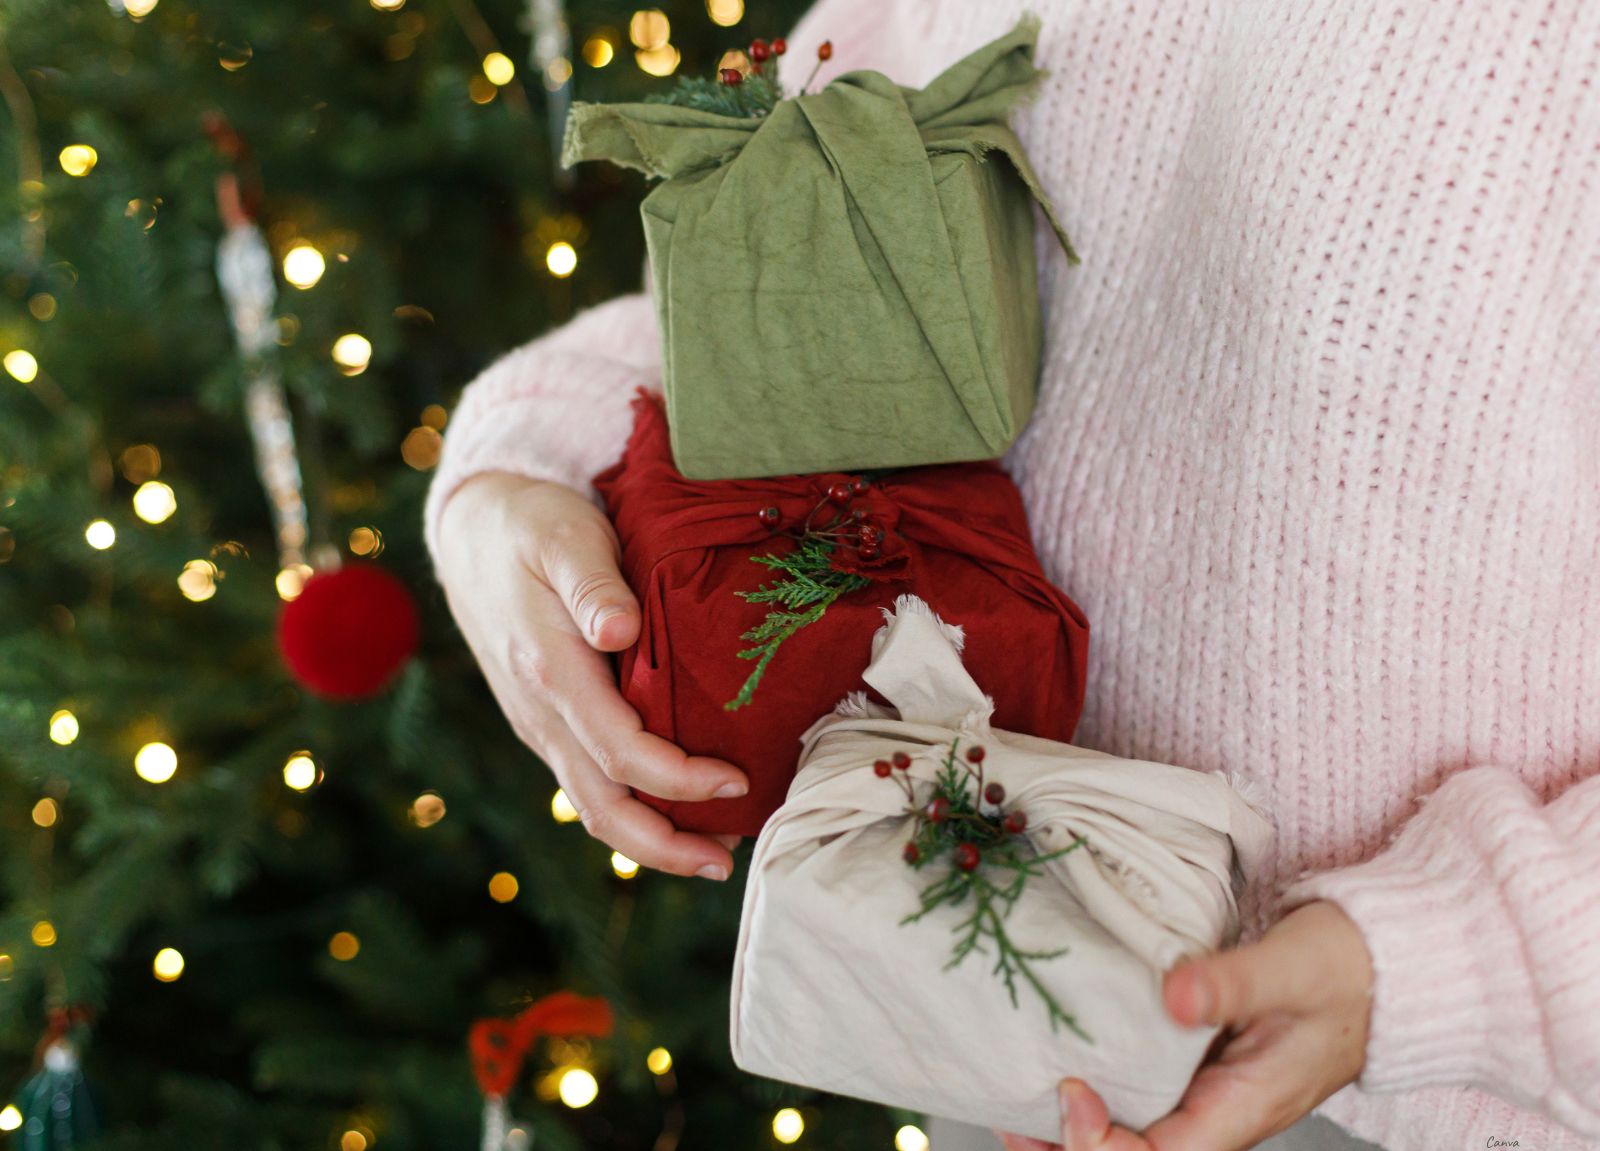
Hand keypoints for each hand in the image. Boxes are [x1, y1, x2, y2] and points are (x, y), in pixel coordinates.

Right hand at [436, 472, 747, 878]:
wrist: (472, 529)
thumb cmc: (531, 525)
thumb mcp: (564, 534)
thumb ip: (593, 582)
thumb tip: (620, 630)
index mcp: (550, 671)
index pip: (620, 751)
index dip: (679, 780)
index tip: (736, 782)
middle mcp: (541, 712)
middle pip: (601, 806)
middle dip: (664, 847)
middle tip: (727, 862)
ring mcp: (541, 724)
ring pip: (592, 806)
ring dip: (651, 840)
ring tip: (714, 852)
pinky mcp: (548, 724)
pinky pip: (589, 783)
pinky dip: (634, 810)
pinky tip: (677, 812)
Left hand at [999, 900, 1372, 1150]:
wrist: (1381, 964)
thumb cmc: (1347, 968)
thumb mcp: (1293, 966)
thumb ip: (1233, 983)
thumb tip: (1172, 996)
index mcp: (1244, 1106)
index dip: (1105, 1143)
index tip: (1070, 1089)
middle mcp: (1219, 1112)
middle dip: (1070, 1145)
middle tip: (1012, 1117)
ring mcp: (1206, 1092)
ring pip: (1132, 1132)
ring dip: (1072, 1125)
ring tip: (1016, 1101)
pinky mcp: (1195, 1065)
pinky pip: (1139, 1094)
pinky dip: (1096, 1088)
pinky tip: (1058, 1062)